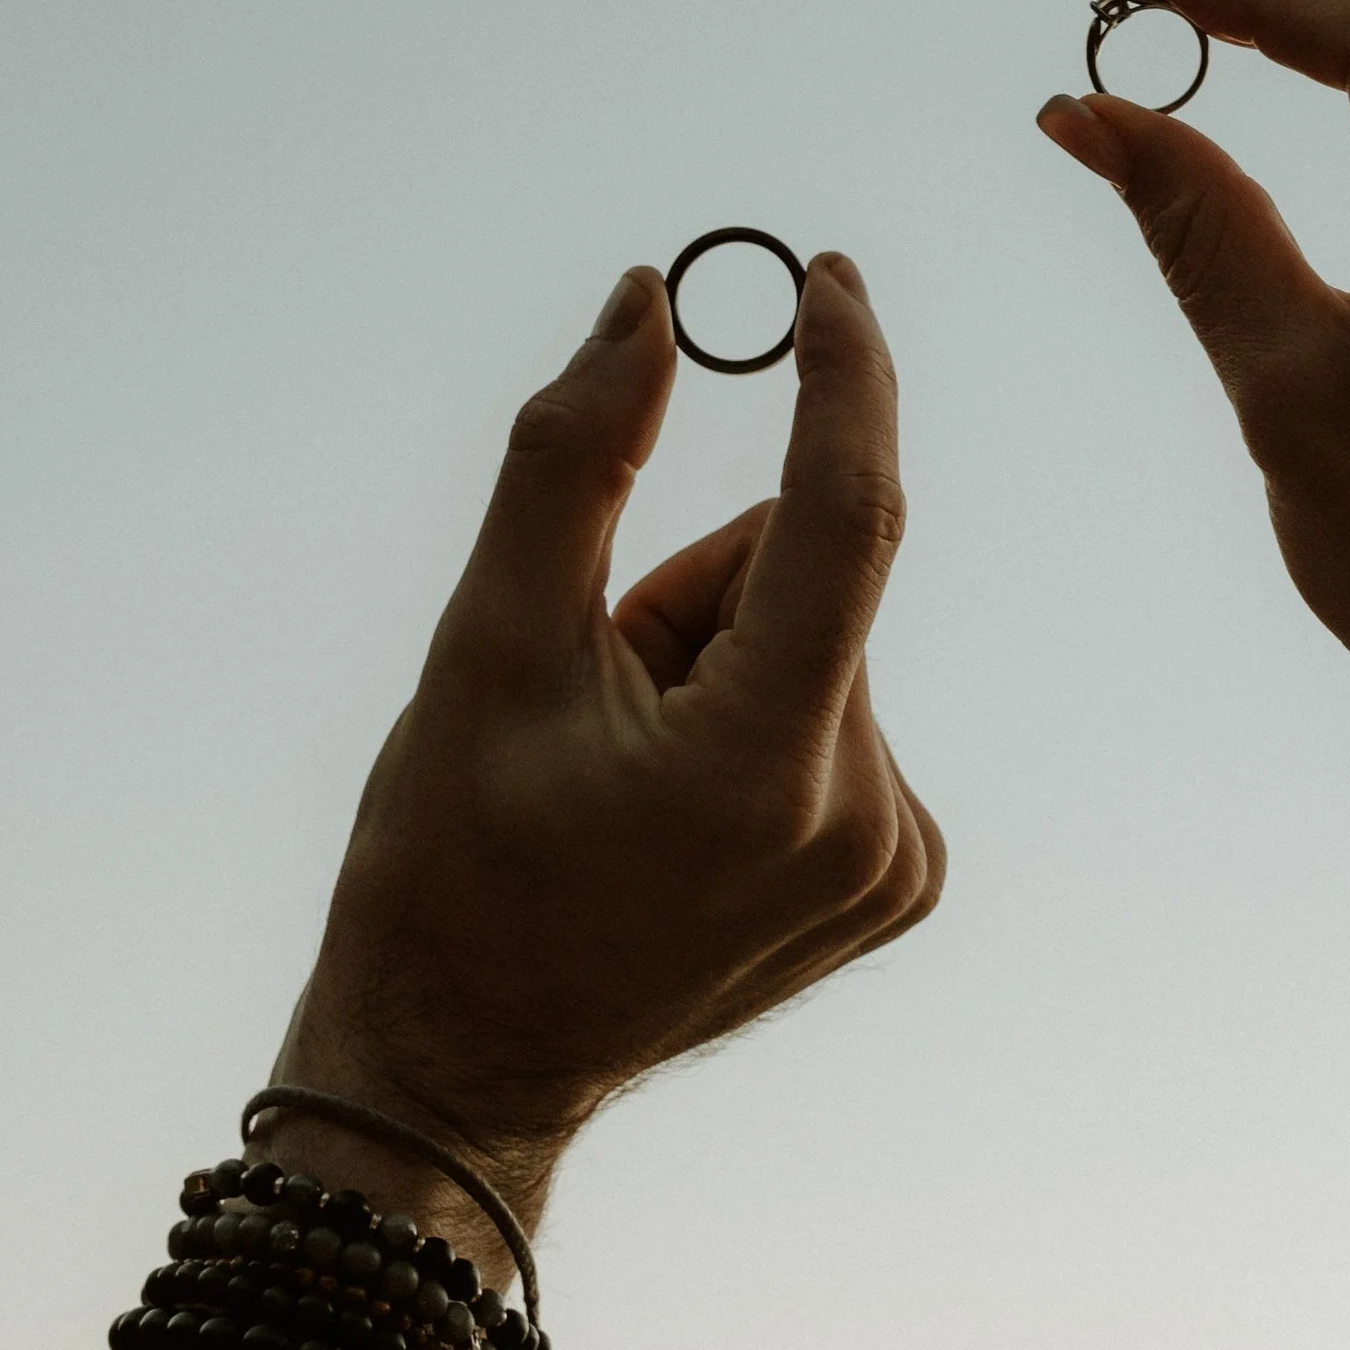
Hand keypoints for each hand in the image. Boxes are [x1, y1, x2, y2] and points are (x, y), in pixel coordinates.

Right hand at [275, 254, 943, 1212]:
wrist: (463, 1074)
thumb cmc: (449, 862)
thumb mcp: (487, 642)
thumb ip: (576, 456)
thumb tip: (650, 303)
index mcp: (768, 764)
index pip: (845, 516)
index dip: (844, 376)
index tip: (831, 276)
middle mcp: (865, 818)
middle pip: (798, 583)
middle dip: (692, 593)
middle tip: (586, 700)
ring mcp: (894, 863)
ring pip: (813, 646)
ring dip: (714, 665)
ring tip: (620, 782)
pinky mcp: (900, 883)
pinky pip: (833, 719)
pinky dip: (753, 725)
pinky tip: (673, 820)